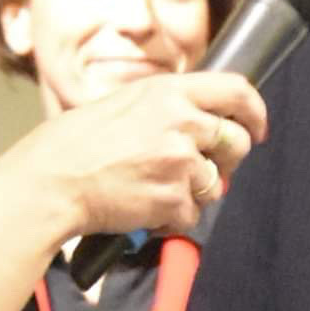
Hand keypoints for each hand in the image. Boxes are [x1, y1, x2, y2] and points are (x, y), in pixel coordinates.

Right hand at [15, 72, 267, 245]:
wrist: (53, 180)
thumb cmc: (79, 142)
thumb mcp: (128, 103)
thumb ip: (170, 107)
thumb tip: (205, 125)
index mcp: (170, 91)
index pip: (237, 91)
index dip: (255, 112)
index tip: (256, 128)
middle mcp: (181, 122)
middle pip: (236, 143)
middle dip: (226, 161)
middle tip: (198, 170)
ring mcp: (179, 162)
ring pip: (215, 185)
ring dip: (193, 193)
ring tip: (154, 189)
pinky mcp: (172, 199)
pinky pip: (191, 215)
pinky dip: (171, 218)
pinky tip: (143, 208)